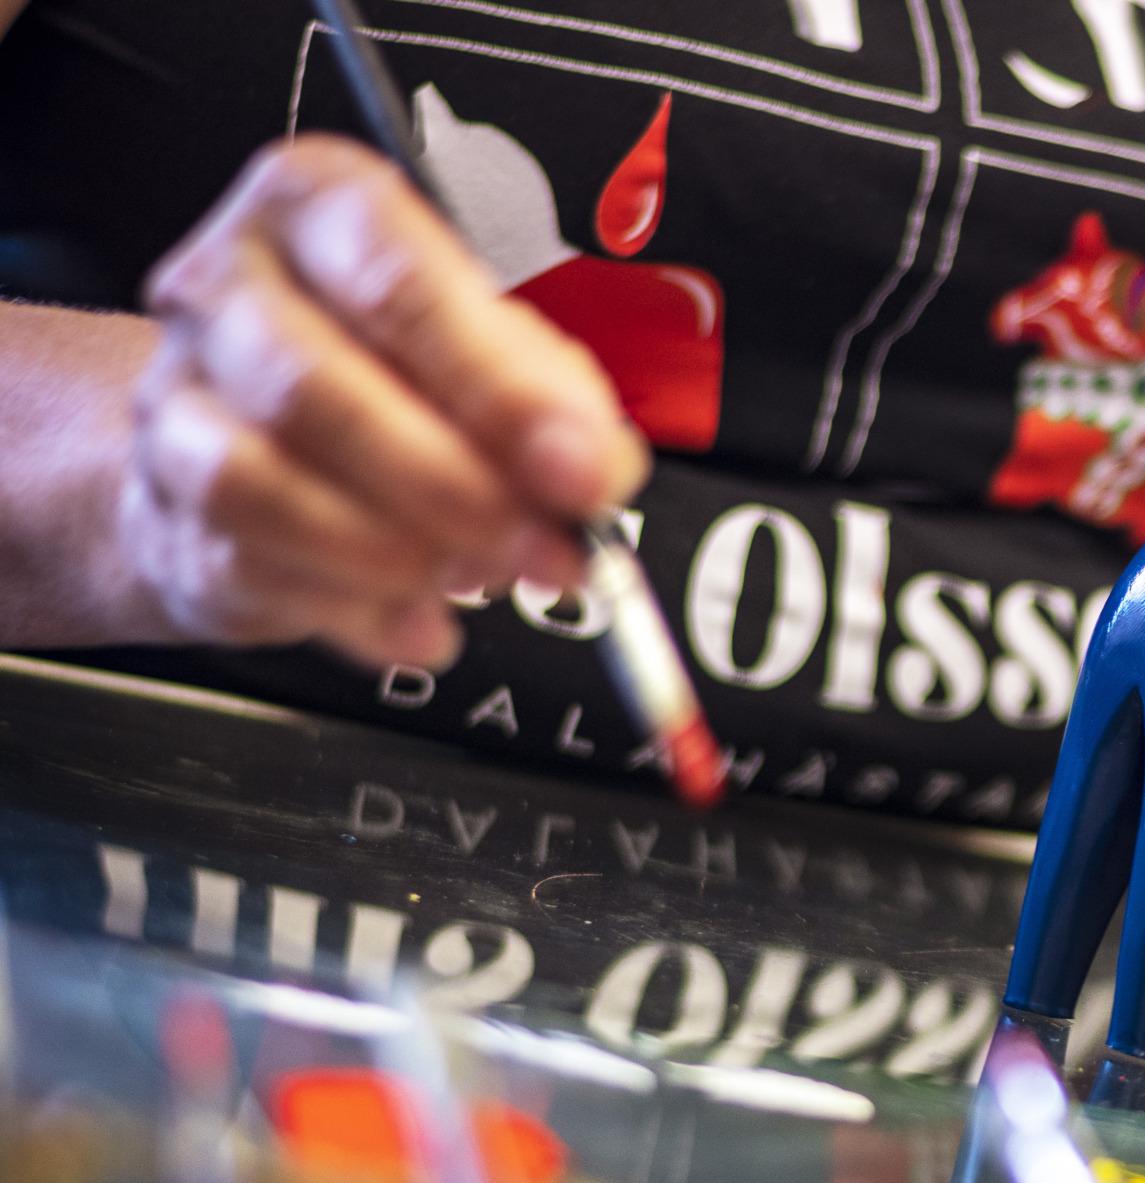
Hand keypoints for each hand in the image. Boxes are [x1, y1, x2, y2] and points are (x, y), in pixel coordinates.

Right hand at [114, 137, 647, 668]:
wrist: (266, 426)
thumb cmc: (396, 367)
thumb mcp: (502, 353)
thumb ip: (556, 401)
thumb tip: (591, 473)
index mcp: (315, 210)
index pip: (395, 276)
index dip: (497, 386)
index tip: (576, 470)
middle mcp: (226, 289)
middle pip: (312, 387)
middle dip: (452, 488)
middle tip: (542, 548)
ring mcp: (177, 399)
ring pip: (255, 484)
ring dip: (391, 553)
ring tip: (478, 577)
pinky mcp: (164, 506)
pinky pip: (246, 568)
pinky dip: (354, 612)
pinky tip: (422, 623)